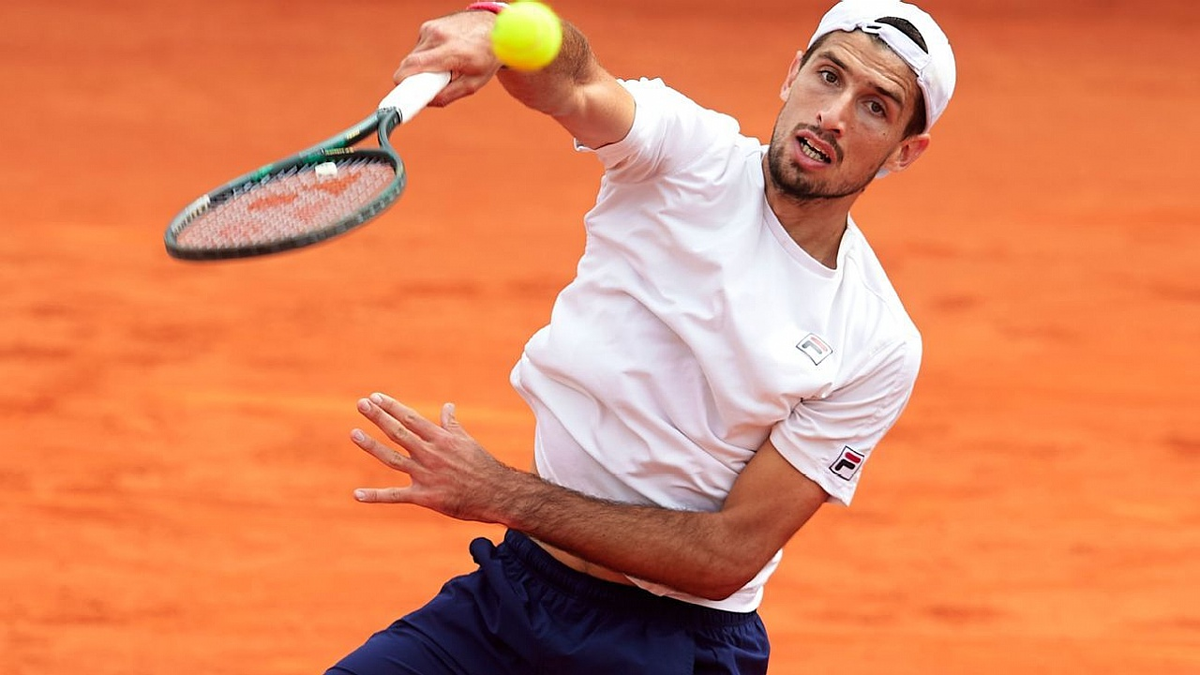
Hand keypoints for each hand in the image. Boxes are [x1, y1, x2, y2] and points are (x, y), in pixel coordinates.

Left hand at [350, 393, 516, 521]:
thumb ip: (451, 424)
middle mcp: (430, 453)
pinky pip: (396, 496)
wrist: (497, 493)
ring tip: (354, 433)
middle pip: (398, 432)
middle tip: (361, 404)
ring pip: (392, 458)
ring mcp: (426, 475)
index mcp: (440, 438)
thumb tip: (447, 407)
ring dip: (372, 446)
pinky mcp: (425, 497)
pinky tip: (357, 494)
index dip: (391, 407)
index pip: (411, 418)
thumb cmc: (483, 465)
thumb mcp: (467, 441)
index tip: (375, 397)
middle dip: (378, 417)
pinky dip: (376, 496)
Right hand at [393, 11, 501, 107]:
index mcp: (452, 51)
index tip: (398, 94)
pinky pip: (419, 47)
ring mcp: (432, 28)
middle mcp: (439, 36)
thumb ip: (449, 95)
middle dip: (415, 78)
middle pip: (411, 63)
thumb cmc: (486, 57)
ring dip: (422, 66)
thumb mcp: (474, 83)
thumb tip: (426, 102)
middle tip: (427, 87)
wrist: (493, 28)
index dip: (403, 81)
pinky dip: (427, 55)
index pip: (415, 65)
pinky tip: (443, 54)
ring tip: (444, 67)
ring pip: (414, 56)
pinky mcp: (428, 25)